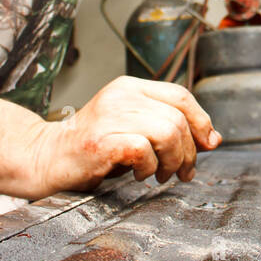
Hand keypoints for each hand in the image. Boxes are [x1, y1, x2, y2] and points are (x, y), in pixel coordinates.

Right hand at [27, 76, 221, 195]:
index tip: (208, 143)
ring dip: (172, 161)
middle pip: (178, 118)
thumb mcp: (134, 128)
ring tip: (160, 174)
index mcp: (130, 87)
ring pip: (167, 132)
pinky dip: (149, 167)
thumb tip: (213, 139)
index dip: (202, 120)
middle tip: (182, 171)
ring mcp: (110, 116)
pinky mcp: (101, 141)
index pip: (181, 95)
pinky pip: (144, 151)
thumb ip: (169, 127)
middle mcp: (121, 95)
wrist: (46, 158)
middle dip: (189, 151)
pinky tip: (139, 174)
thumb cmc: (92, 147)